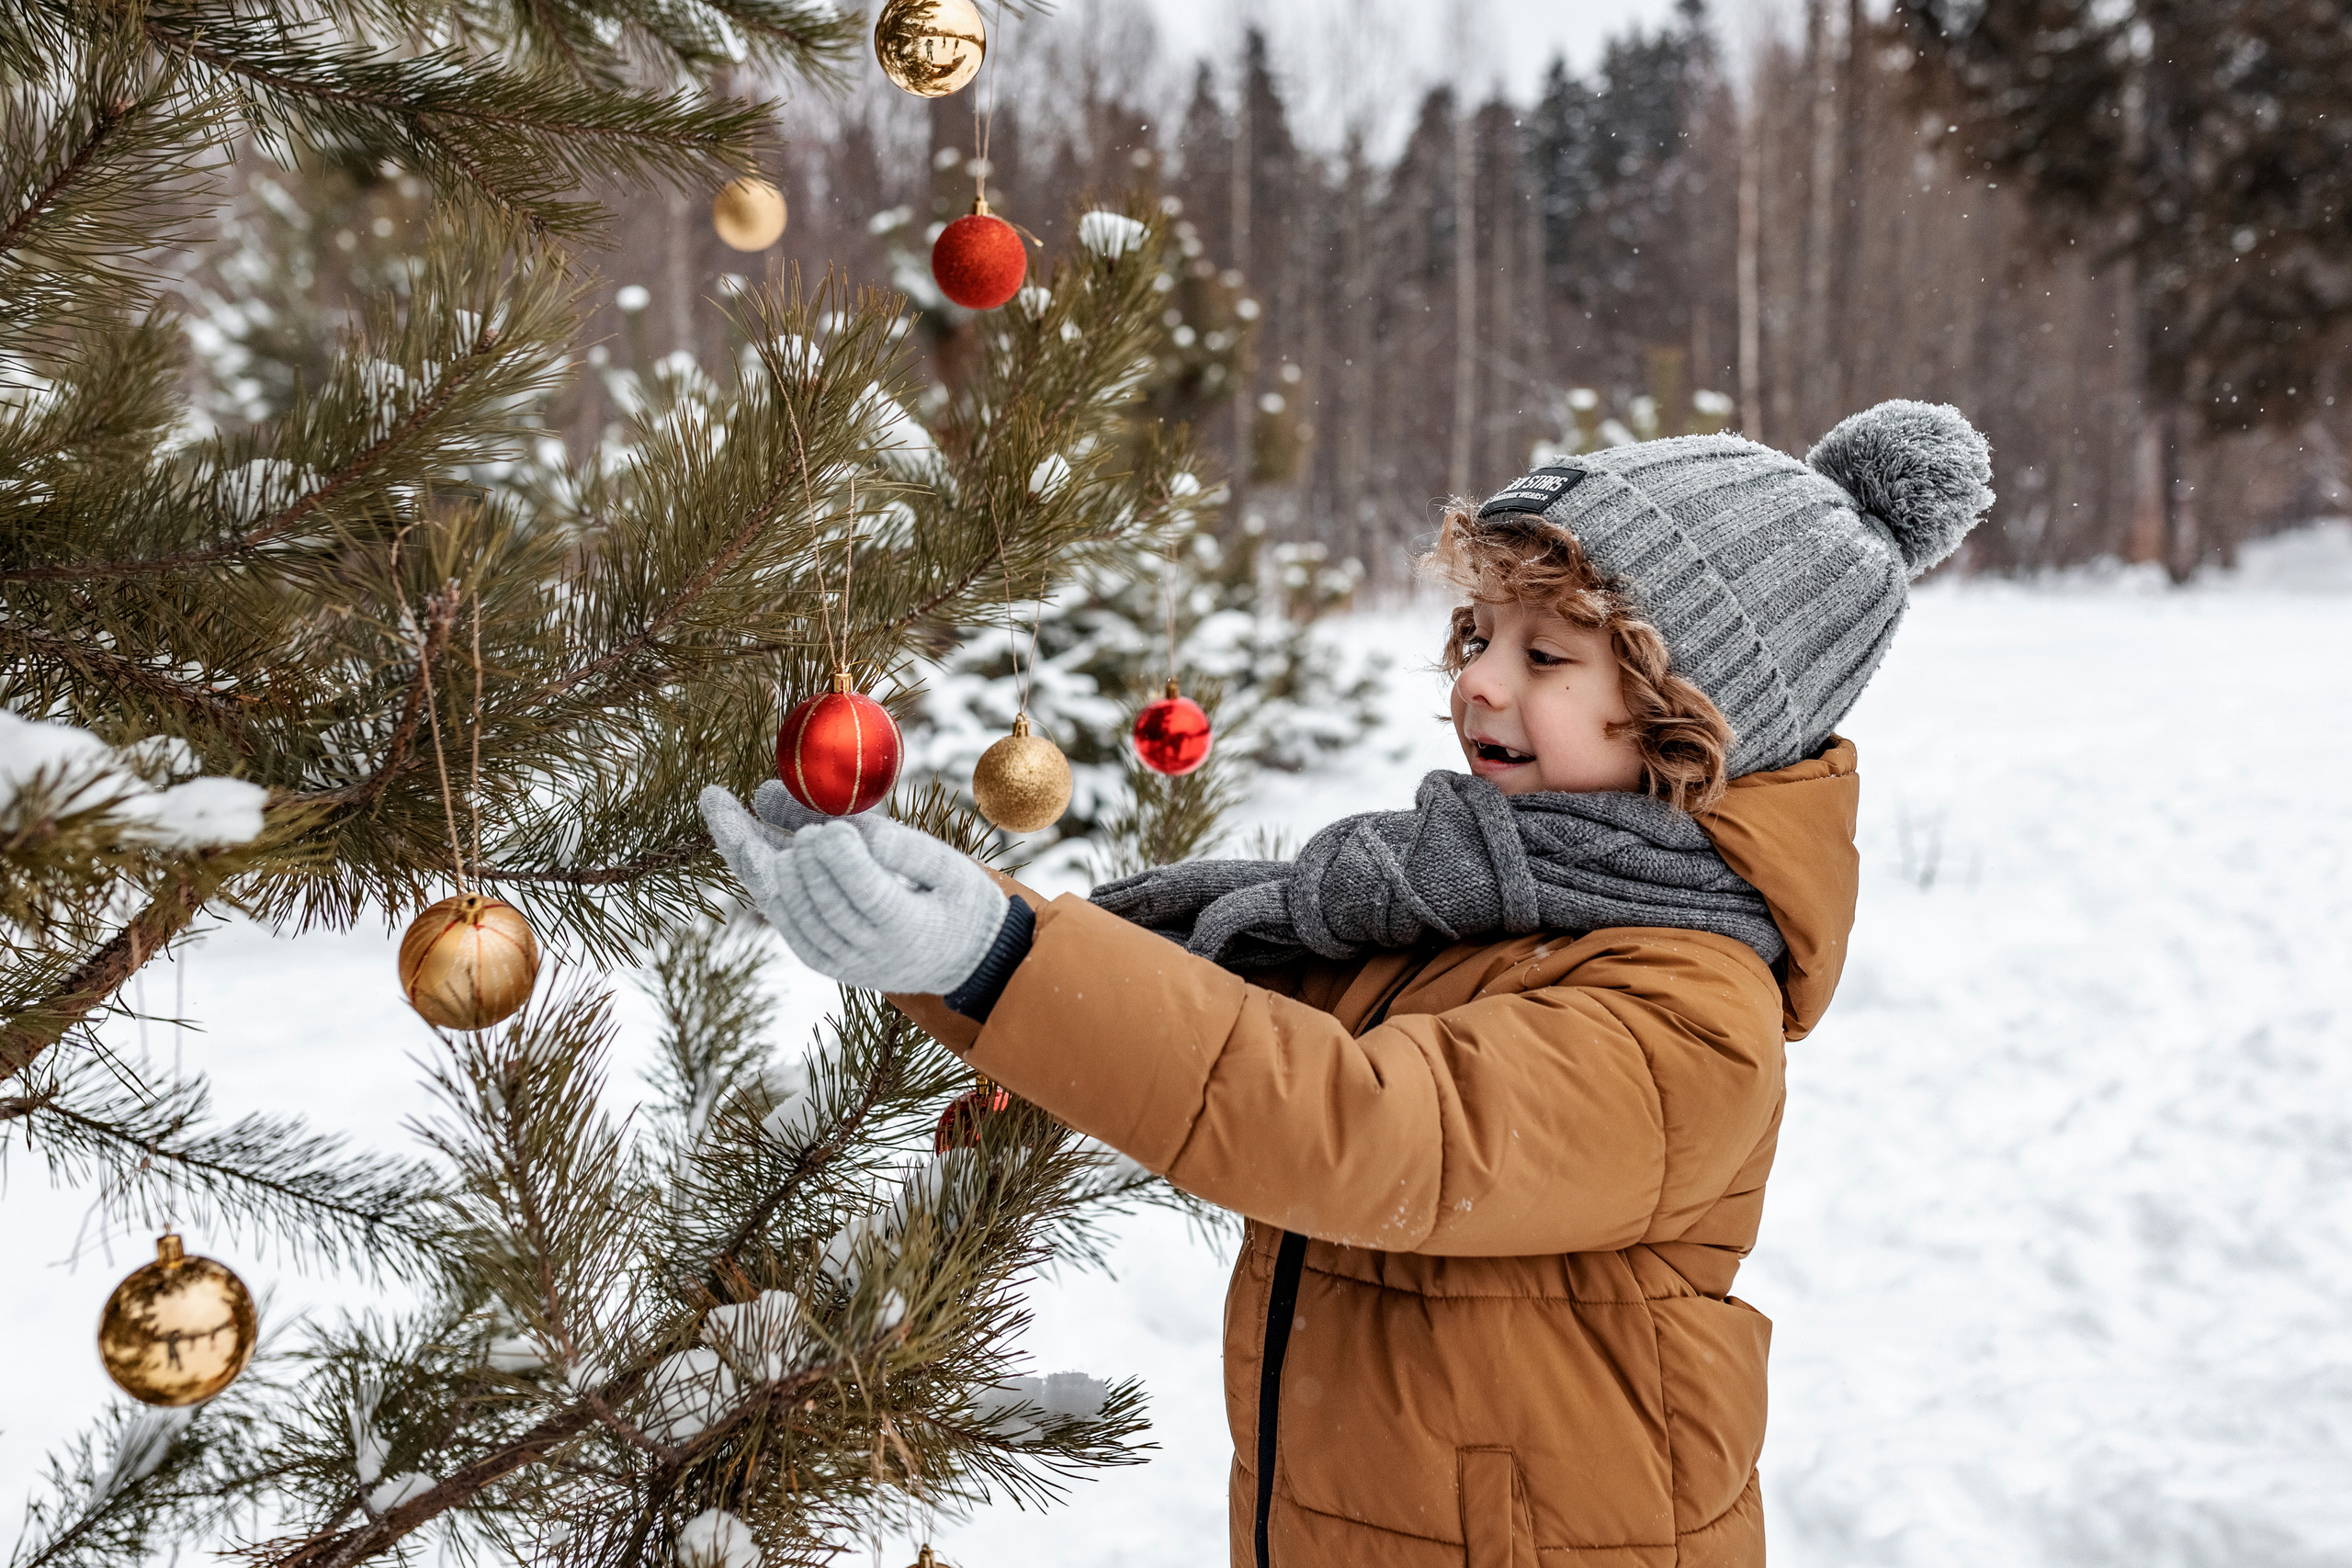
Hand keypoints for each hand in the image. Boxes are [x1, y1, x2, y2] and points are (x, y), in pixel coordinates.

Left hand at [699, 787, 1007, 994]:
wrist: (963, 961)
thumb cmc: (961, 903)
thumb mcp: (949, 867)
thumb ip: (902, 846)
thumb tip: (842, 826)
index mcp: (908, 929)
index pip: (865, 892)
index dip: (842, 858)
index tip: (827, 828)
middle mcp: (865, 952)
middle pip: (814, 896)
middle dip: (790, 846)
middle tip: (755, 793)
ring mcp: (836, 959)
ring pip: (784, 904)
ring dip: (752, 852)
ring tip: (717, 804)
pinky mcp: (818, 957)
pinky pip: (780, 914)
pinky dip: (757, 875)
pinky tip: (736, 836)